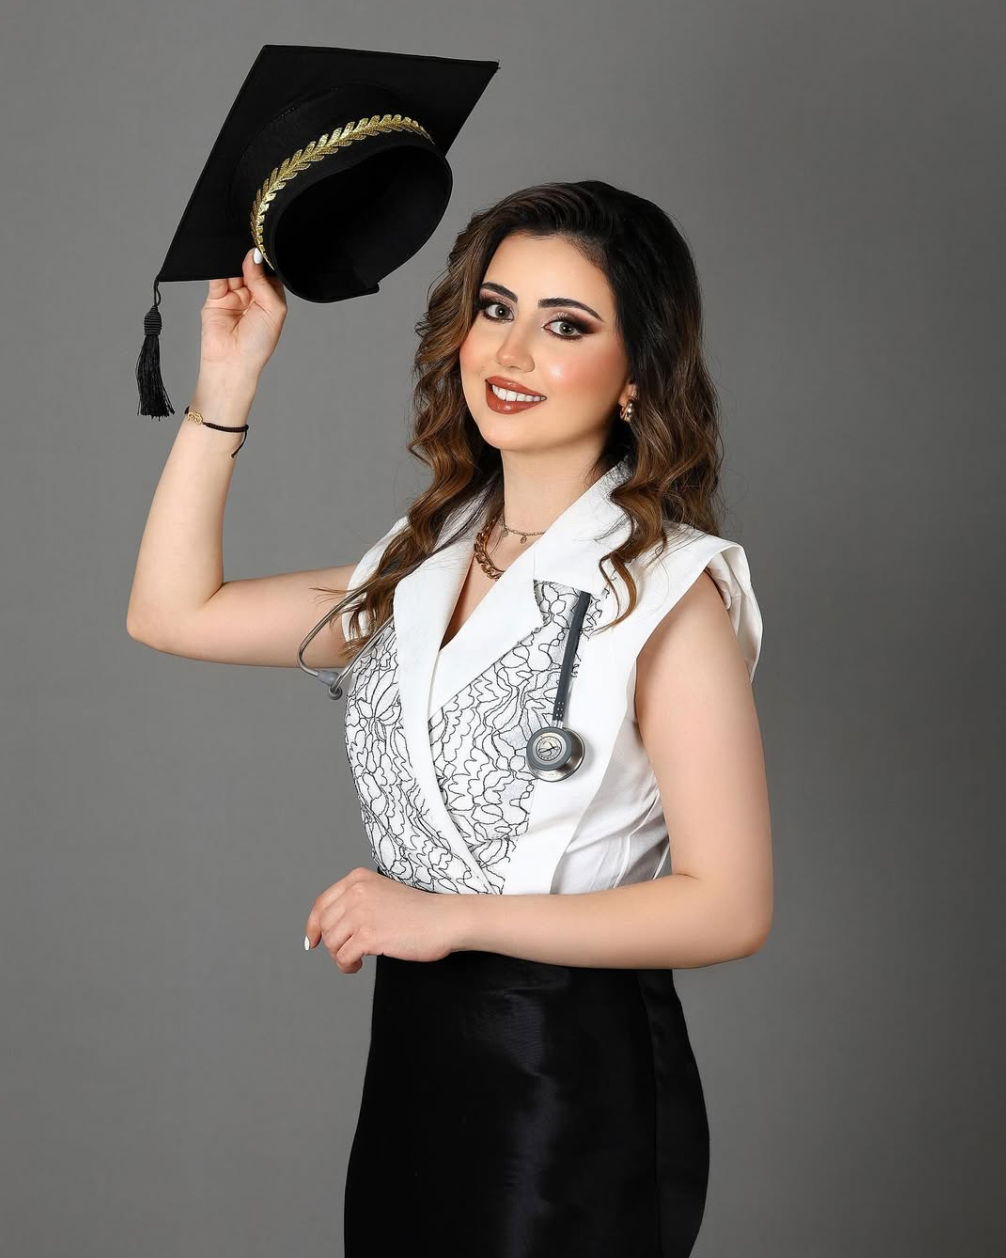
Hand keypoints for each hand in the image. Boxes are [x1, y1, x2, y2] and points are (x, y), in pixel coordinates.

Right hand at [199, 247, 287, 380]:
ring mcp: (234, 295)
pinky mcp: (216, 296)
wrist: (232, 362)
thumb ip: (264, 282)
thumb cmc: (258, 344)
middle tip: (251, 253)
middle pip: (251, 268)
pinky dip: (219, 269)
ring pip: (234, 270)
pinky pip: (217, 277)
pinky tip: (224, 266)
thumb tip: (254, 256)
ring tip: (237, 264)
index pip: (269, 272)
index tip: (264, 251)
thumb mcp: (273, 310)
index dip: (267, 262)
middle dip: (250, 261)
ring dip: (235, 264)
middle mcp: (253, 295)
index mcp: (271, 298)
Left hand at [304, 867, 465, 973]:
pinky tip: (359, 965)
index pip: (321, 903)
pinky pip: (343, 957)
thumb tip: (324, 929)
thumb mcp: (381, 893)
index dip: (313, 925)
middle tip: (346, 953)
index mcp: (358, 879)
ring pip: (332, 943)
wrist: (444, 919)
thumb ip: (356, 902)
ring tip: (356, 960)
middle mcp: (356, 892)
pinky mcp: (368, 935)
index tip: (313, 941)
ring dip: (340, 957)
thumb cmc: (418, 911)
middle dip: (331, 944)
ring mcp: (361, 913)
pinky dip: (347, 966)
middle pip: (324, 925)